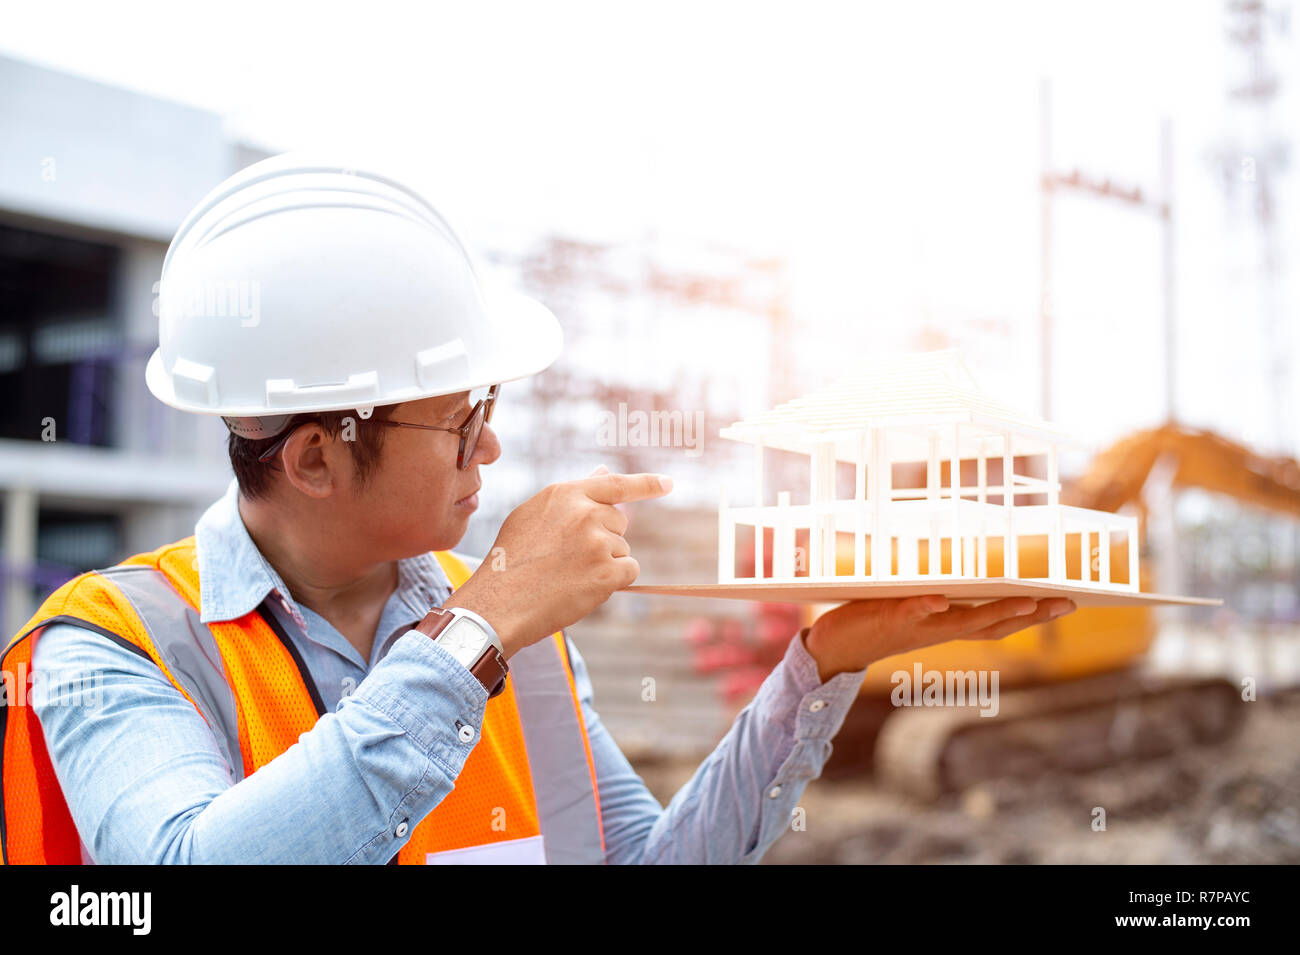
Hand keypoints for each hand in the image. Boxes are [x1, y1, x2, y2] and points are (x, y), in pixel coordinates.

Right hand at [443, 466, 671, 658]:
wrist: (499, 603)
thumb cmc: (511, 561)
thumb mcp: (533, 516)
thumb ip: (571, 496)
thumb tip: (603, 471)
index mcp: (564, 493)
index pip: (615, 483)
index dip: (646, 484)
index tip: (668, 483)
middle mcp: (584, 512)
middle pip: (619, 522)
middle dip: (603, 539)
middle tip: (568, 558)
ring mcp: (597, 542)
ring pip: (622, 549)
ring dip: (604, 563)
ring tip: (567, 575)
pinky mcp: (607, 571)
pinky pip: (629, 570)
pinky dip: (614, 581)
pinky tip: (584, 587)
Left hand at [803, 595, 1077, 682]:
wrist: (834, 648)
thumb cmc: (874, 622)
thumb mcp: (912, 607)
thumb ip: (936, 593)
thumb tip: (960, 568)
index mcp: (948, 625)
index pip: (999, 621)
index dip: (1034, 614)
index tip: (1070, 602)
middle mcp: (941, 629)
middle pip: (994, 623)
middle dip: (1032, 614)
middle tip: (1067, 602)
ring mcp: (918, 625)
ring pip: (963, 620)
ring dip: (994, 611)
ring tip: (1027, 600)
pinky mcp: (891, 617)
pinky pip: (912, 611)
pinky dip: (926, 606)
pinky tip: (940, 599)